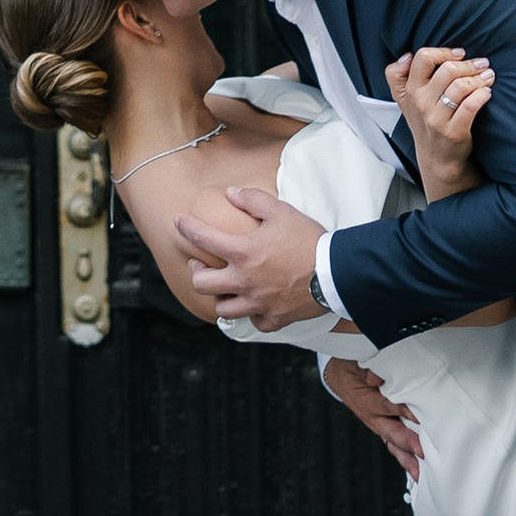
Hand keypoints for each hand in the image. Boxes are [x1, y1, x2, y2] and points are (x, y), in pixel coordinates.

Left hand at [174, 183, 326, 330]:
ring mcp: (258, 303)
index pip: (203, 239)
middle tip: (200, 263)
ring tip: (224, 287)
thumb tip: (231, 193)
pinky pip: (255, 322)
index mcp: (243, 252)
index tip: (179, 222)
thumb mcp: (281, 210)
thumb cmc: (308, 239)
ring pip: (223, 309)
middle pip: (202, 284)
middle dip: (196, 271)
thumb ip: (253, 199)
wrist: (337, 272)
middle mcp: (245, 281)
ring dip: (220, 297)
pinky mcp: (275, 318)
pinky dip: (252, 314)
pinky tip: (255, 304)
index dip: (186, 228)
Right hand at [325, 354, 422, 478]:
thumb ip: (370, 369)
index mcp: (366, 399)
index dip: (404, 412)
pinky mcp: (382, 428)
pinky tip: (415, 468)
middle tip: (423, 452)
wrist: (340, 374)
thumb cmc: (352, 366)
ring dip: (407, 458)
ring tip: (420, 473)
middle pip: (392, 432)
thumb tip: (376, 378)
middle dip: (408, 444)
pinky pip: (393, 444)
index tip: (419, 417)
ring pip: (393, 444)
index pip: (388, 406)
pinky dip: (404, 457)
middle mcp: (372, 416)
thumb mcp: (359, 361)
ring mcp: (377, 424)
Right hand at [386, 42, 494, 196]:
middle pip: (447, 70)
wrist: (437, 158)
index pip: (422, 58)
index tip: (459, 54)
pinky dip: (482, 95)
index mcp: (408, 90)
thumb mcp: (405, 100)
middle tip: (482, 64)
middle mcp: (419, 103)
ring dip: (480, 78)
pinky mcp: (453, 131)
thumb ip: (398, 77)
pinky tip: (487, 93)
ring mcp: (435, 118)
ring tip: (488, 76)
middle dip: (469, 64)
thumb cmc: (426, 123)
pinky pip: (471, 105)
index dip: (443, 52)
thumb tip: (407, 56)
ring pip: (461, 86)